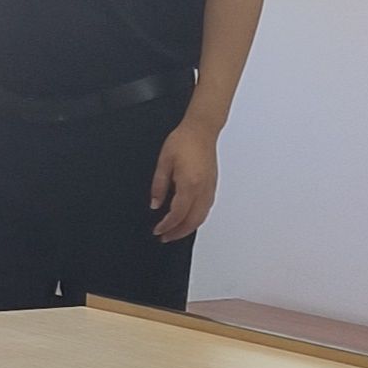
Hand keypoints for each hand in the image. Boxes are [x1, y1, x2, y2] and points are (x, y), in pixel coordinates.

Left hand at [150, 118, 218, 242]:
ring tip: (175, 232)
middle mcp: (202, 189)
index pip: (178, 214)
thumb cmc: (183, 140)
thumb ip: (159, 185)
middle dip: (178, 232)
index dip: (167, 225)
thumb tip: (155, 204)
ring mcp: (210, 188)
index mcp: (189, 184)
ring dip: (188, 228)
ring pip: (201, 217)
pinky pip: (206, 208)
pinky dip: (196, 218)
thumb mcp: (164, 161)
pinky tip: (188, 219)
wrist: (201, 130)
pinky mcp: (212, 185)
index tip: (157, 230)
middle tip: (165, 237)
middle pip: (192, 221)